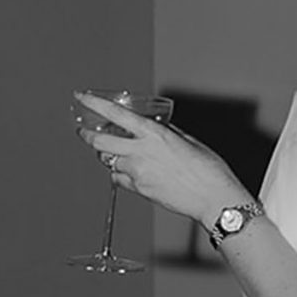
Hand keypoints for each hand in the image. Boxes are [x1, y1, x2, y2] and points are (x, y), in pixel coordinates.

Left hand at [73, 92, 242, 228]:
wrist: (213, 199)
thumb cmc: (208, 170)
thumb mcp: (188, 141)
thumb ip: (167, 133)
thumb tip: (157, 130)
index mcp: (154, 134)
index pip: (116, 115)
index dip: (95, 105)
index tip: (82, 98)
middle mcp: (141, 152)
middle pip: (100, 142)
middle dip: (88, 136)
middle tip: (86, 132)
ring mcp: (138, 173)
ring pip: (110, 162)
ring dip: (110, 156)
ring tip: (120, 154)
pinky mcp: (140, 190)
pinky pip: (120, 179)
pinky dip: (121, 174)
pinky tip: (133, 172)